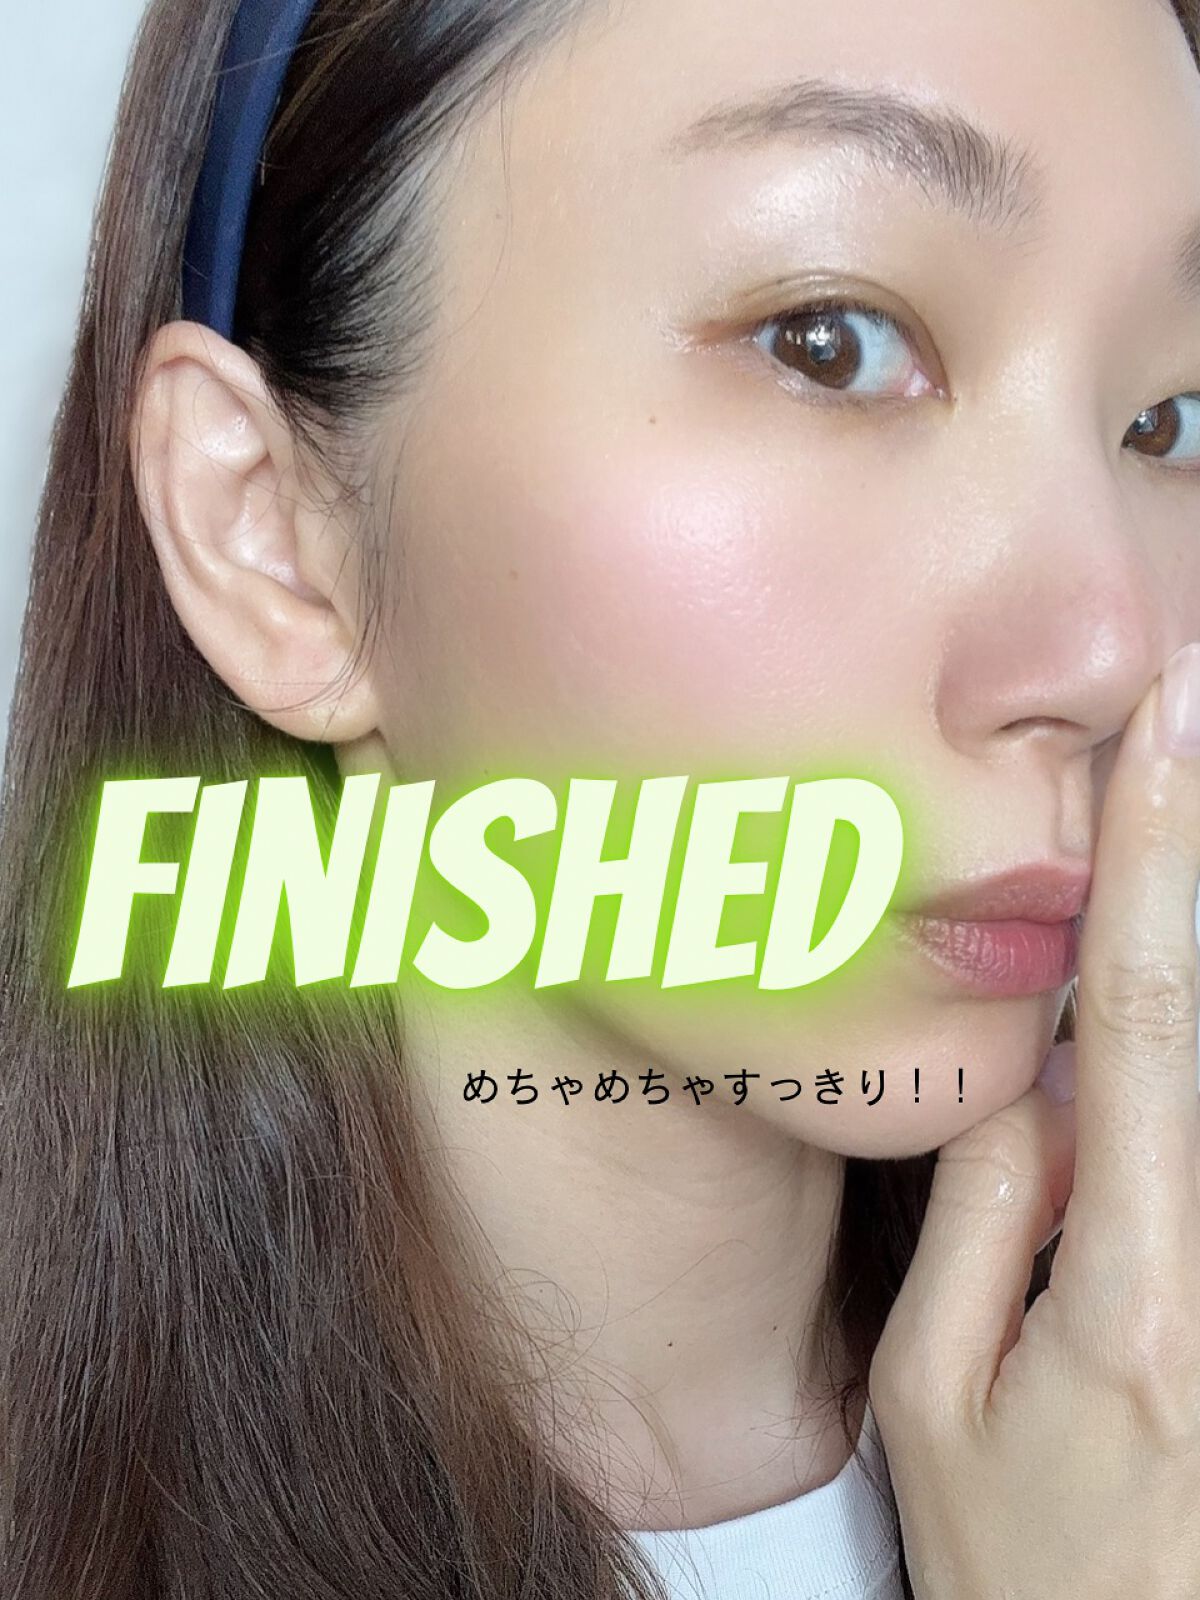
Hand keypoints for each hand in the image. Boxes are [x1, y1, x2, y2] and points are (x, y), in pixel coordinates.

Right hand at [869, 644, 1199, 1598]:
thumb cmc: (1025, 1566)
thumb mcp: (935, 1397)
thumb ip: (976, 1215)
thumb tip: (1029, 1080)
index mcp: (1138, 1282)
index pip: (1146, 1019)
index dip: (1157, 860)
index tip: (1172, 730)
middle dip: (1198, 872)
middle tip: (1189, 722)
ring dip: (1186, 966)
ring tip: (1125, 935)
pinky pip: (1198, 1163)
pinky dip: (1163, 1085)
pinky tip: (1129, 1053)